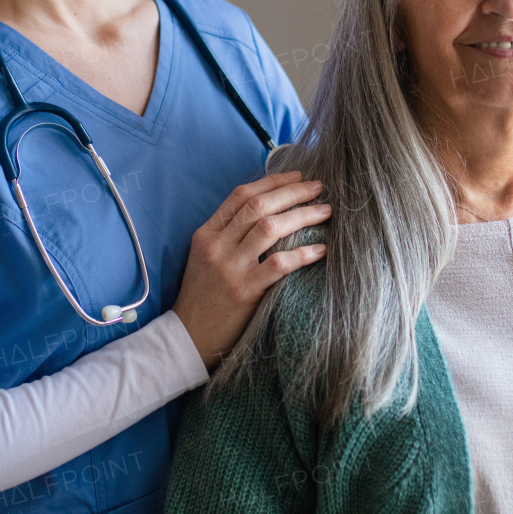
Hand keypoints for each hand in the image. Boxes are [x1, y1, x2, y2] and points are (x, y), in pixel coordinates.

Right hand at [172, 173, 328, 369]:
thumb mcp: (204, 258)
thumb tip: (267, 212)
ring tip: (325, 212)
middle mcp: (216, 246)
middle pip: (259, 206)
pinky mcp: (244, 291)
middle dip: (292, 192)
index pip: (241, 195)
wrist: (188, 337)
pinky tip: (320, 250)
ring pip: (270, 228)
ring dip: (302, 215)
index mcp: (206, 234)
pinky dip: (302, 253)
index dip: (272, 181)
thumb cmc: (202, 297)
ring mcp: (229, 268)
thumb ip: (228, 235)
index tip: (297, 176)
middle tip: (318, 187)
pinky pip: (278, 264)